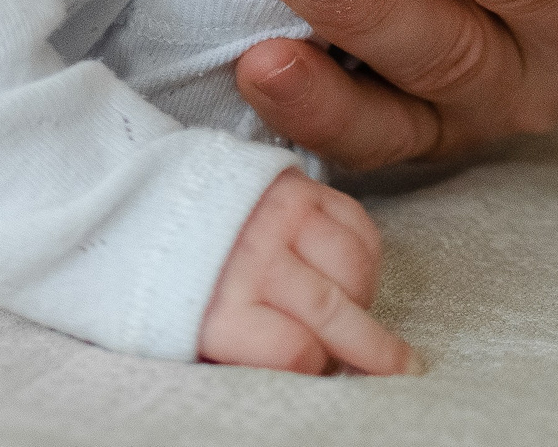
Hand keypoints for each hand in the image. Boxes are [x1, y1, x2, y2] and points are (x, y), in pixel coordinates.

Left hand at [197, 169, 413, 375]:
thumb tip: (310, 372)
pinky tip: (348, 268)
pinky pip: (359, 225)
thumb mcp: (192, 331)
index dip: (313, 365)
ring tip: (352, 306)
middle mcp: (254, 258)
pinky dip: (364, 253)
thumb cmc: (179, 279)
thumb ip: (247, 355)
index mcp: (219, 306)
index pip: (294, 352)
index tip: (316, 365)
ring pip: (353, 267)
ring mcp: (281, 217)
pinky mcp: (300, 186)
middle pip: (332, 313)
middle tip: (403, 368)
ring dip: (362, 295)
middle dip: (375, 348)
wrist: (154, 201)